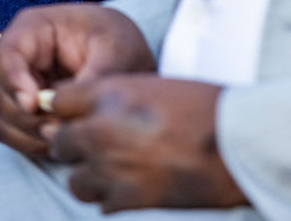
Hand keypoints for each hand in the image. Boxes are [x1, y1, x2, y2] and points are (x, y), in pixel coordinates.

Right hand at [0, 3, 154, 158]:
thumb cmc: (118, 41)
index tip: (34, 104)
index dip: (13, 82)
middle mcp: (19, 55)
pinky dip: (27, 142)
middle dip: (22, 115)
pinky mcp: (23, 109)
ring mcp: (18, 83)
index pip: (5, 55)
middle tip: (56, 127)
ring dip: (24, 133)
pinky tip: (56, 142)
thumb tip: (63, 111)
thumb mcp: (115, 50)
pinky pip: (8, 131)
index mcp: (34, 28)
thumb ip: (91, 77)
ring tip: (60, 137)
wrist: (129, 58)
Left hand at [47, 75, 246, 212]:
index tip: (71, 116)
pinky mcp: (127, 201)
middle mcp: (102, 130)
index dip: (64, 109)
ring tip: (112, 171)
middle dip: (72, 145)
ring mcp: (112, 169)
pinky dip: (113, 198)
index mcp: (110, 94)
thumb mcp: (152, 84)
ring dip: (89, 176)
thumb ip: (115, 96)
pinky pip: (101, 205)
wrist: (232, 143)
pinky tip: (132, 186)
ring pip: (75, 181)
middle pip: (60, 143)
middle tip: (92, 147)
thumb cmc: (202, 107)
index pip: (58, 101)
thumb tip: (92, 108)